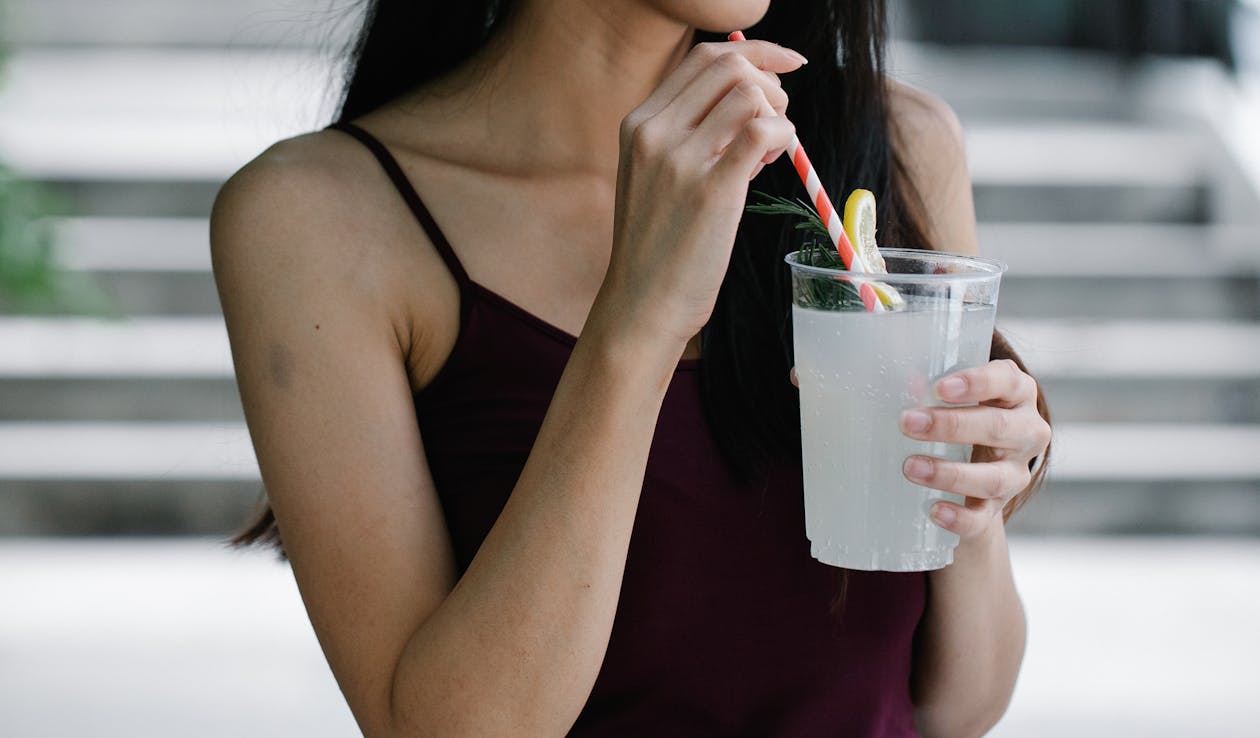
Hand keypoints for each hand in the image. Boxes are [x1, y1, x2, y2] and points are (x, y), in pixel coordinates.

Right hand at [597, 39, 803, 350]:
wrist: (642, 304)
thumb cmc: (657, 247)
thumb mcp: (655, 177)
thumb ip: (689, 136)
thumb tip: (750, 102)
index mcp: (639, 124)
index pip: (703, 58)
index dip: (755, 53)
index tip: (786, 65)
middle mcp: (654, 133)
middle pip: (729, 65)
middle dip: (770, 82)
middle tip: (778, 120)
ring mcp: (680, 161)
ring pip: (750, 94)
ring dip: (778, 112)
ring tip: (771, 151)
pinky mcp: (712, 191)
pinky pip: (763, 131)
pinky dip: (783, 135)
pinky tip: (774, 159)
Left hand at [788, 361, 1049, 539]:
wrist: (963, 481)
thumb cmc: (935, 419)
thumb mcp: (919, 395)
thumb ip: (872, 379)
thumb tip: (800, 375)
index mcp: (1009, 390)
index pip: (1006, 378)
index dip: (978, 380)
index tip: (937, 386)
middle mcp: (1024, 430)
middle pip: (1002, 425)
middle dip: (954, 425)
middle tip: (907, 423)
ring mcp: (1013, 474)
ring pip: (996, 476)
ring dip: (952, 473)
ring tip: (909, 468)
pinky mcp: (995, 512)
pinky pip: (983, 520)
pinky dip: (958, 517)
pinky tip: (931, 511)